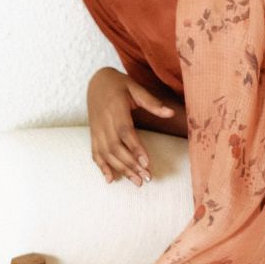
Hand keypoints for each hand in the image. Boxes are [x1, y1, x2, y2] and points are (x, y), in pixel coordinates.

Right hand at [87, 68, 173, 184]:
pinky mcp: (93, 134)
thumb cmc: (119, 84)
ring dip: (121, 169)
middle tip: (146, 178)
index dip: (135, 148)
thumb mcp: (136, 88)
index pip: (125, 131)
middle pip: (115, 147)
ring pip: (106, 153)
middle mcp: (104, 121)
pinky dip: (102, 167)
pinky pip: (95, 153)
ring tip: (137, 181)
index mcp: (116, 108)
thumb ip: (152, 102)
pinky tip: (111, 179)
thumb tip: (170, 113)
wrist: (96, 81)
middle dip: (131, 164)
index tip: (146, 162)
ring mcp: (96, 129)